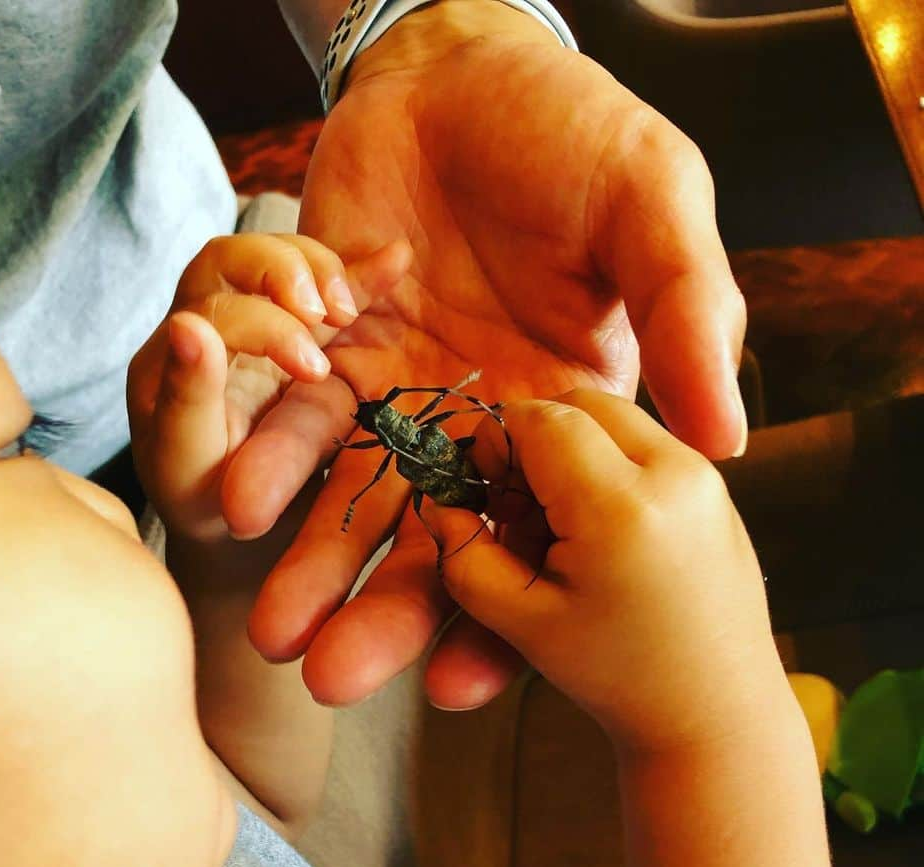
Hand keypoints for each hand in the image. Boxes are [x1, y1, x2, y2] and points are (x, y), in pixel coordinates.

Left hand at [128, 233, 409, 542]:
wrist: (232, 517)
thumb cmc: (202, 498)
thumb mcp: (188, 462)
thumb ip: (187, 399)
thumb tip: (188, 325)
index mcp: (173, 356)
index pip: (214, 306)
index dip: (264, 325)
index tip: (311, 366)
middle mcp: (209, 326)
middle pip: (233, 259)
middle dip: (282, 270)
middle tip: (324, 313)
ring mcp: (259, 326)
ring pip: (279, 260)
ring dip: (319, 268)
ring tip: (346, 310)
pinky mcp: (304, 336)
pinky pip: (331, 293)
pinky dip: (364, 274)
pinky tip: (397, 258)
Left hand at [234, 1, 746, 706]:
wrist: (464, 73)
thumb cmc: (575, 132)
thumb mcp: (653, 206)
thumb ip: (688, 315)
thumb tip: (728, 440)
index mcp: (566, 417)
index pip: (540, 535)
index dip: (507, 618)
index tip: (459, 690)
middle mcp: (482, 425)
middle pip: (435, 540)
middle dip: (384, 613)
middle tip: (333, 683)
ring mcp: (403, 393)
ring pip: (357, 496)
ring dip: (314, 564)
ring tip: (275, 630)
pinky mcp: (335, 352)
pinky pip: (298, 417)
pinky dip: (273, 460)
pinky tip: (241, 505)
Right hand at [422, 390, 779, 753]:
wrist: (716, 714)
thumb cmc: (614, 676)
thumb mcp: (521, 621)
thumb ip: (463, 557)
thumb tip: (440, 502)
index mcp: (621, 509)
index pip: (539, 420)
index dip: (496, 443)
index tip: (482, 488)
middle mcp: (674, 474)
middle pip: (579, 406)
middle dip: (534, 441)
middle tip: (516, 507)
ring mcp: (705, 476)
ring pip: (613, 420)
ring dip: (571, 453)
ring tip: (557, 527)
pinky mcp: (717, 487)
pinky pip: (645, 446)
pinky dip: (607, 468)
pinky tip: (597, 533)